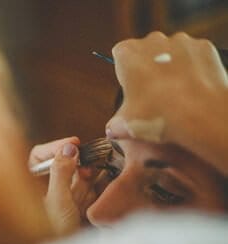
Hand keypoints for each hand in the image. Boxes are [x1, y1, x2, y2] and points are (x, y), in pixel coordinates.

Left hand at [29, 137, 98, 234]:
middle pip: (59, 165)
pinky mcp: (73, 211)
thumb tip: (68, 148)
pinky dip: (92, 189)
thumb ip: (61, 173)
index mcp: (24, 185)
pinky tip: (99, 185)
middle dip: (75, 162)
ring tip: (95, 172)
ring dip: (85, 174)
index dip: (55, 147)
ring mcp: (58, 201)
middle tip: (88, 161)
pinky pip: (83, 192)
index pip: (37, 155)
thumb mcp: (57, 202)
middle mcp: (41, 191)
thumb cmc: (51, 235)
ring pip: (74, 178)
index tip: (74, 144)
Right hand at [107, 31, 227, 174]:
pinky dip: (195, 66)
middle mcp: (152, 40)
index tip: (133, 88)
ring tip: (178, 91)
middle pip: (146, 50)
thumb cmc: (157, 115)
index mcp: (127, 53)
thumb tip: (113, 129)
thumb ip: (115, 124)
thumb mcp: (125, 124)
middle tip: (155, 92)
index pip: (120, 55)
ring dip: (173, 65)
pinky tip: (195, 86)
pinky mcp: (204, 46)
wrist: (200, 113)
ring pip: (172, 51)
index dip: (126, 72)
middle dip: (149, 66)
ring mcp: (180, 41)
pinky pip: (195, 55)